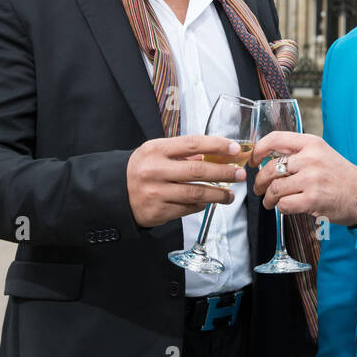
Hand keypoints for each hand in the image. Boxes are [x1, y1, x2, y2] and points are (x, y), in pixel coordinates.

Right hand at [126, 136, 247, 228]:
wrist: (116, 193)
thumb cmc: (142, 169)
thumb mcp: (157, 153)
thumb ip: (183, 153)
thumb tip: (214, 155)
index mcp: (156, 150)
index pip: (192, 143)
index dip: (216, 145)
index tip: (234, 149)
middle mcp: (155, 170)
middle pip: (198, 170)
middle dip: (224, 173)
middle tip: (240, 175)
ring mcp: (156, 193)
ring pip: (196, 193)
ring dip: (218, 194)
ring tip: (230, 195)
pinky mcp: (158, 212)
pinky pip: (187, 208)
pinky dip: (201, 205)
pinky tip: (208, 202)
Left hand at [251, 132, 356, 226]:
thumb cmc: (341, 176)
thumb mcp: (322, 153)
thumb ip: (299, 153)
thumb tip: (269, 160)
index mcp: (312, 143)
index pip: (275, 139)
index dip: (258, 150)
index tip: (253, 160)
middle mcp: (310, 158)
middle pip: (270, 168)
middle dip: (259, 181)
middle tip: (259, 188)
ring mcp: (311, 179)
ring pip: (274, 189)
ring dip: (268, 198)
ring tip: (269, 201)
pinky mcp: (313, 200)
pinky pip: (284, 204)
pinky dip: (280, 207)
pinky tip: (284, 207)